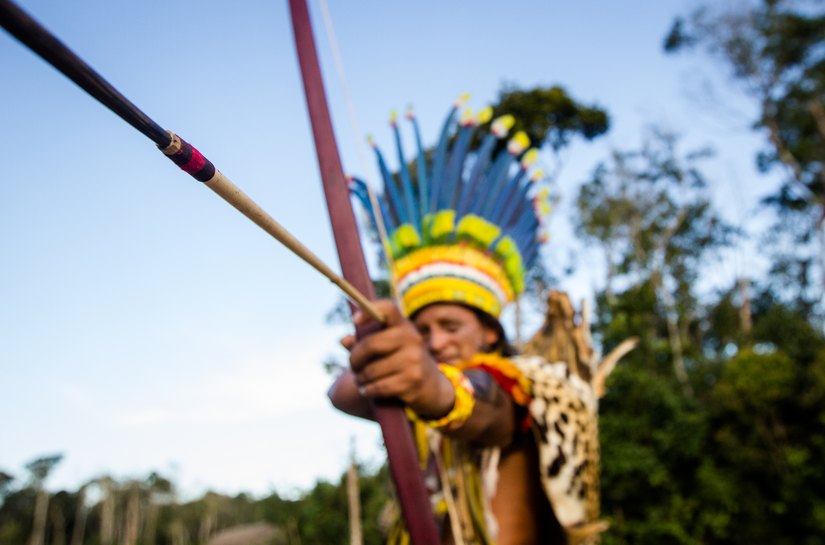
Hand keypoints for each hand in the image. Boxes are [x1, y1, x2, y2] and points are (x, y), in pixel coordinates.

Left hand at [343, 300, 454, 418]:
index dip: (368, 311)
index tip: (354, 321)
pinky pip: (379, 387)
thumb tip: (343, 340)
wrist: (432, 386)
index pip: (388, 308)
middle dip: (355, 359)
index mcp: (404, 325)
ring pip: (372, 370)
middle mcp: (412, 338)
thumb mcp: (388, 347)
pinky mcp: (413, 380)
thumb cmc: (402, 361)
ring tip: (360, 380)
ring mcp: (414, 359)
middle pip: (371, 344)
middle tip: (353, 366)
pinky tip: (367, 390)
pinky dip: (368, 390)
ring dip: (360, 378)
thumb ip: (365, 342)